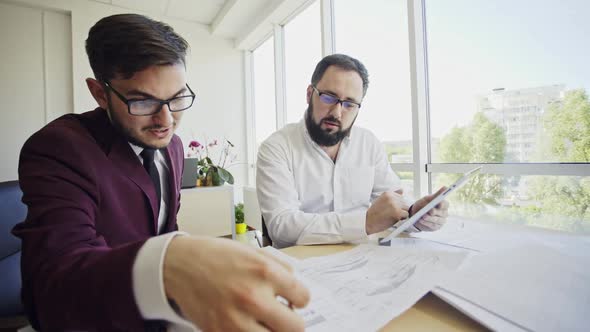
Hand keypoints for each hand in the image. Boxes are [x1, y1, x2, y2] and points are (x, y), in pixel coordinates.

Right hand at [163, 236, 309, 330]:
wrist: (181, 265)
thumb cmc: (217, 256)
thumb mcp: (254, 252)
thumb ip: (280, 270)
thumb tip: (297, 292)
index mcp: (264, 272)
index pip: (303, 298)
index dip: (298, 298)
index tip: (291, 299)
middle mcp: (253, 297)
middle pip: (295, 327)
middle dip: (291, 321)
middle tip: (282, 315)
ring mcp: (236, 319)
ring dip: (272, 330)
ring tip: (265, 321)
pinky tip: (247, 324)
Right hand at [366, 190, 408, 234]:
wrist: (368, 221)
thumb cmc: (374, 213)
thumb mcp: (382, 200)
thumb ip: (393, 195)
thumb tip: (402, 190)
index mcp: (388, 193)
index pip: (401, 197)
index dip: (398, 205)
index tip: (391, 209)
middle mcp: (391, 197)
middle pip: (405, 203)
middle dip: (401, 209)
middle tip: (391, 213)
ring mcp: (395, 204)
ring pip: (406, 209)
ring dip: (402, 214)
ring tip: (392, 216)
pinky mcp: (397, 212)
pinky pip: (406, 215)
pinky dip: (402, 218)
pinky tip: (394, 219)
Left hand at [410, 187, 449, 231]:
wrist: (416, 214)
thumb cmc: (424, 204)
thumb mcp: (428, 199)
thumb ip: (436, 195)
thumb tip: (446, 187)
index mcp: (443, 205)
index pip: (446, 204)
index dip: (442, 204)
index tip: (439, 204)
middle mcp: (444, 213)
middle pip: (442, 214)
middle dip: (435, 212)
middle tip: (429, 211)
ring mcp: (441, 221)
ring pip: (437, 221)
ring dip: (429, 219)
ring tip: (422, 217)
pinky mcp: (436, 227)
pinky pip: (432, 226)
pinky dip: (426, 223)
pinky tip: (420, 221)